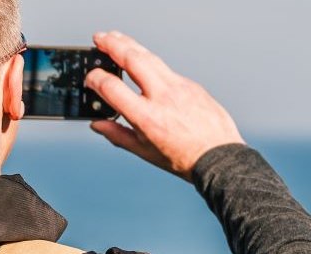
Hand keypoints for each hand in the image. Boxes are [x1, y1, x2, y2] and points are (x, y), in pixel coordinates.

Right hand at [84, 31, 244, 180]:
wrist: (219, 156)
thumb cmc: (183, 158)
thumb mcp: (144, 151)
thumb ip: (117, 135)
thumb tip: (97, 124)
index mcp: (146, 118)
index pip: (112, 88)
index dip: (96, 79)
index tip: (91, 78)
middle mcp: (162, 97)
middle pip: (132, 60)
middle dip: (112, 45)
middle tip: (99, 38)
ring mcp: (179, 87)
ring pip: (150, 58)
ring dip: (130, 45)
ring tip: (116, 39)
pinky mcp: (191, 85)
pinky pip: (167, 70)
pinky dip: (151, 63)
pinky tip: (143, 62)